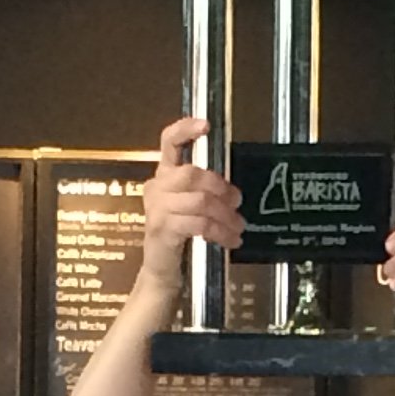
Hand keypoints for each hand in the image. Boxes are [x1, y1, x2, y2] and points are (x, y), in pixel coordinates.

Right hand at [135, 117, 242, 300]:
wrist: (162, 270)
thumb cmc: (180, 235)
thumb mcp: (192, 207)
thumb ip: (206, 191)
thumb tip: (234, 192)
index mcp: (164, 176)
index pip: (168, 143)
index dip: (185, 130)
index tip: (205, 125)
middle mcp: (156, 187)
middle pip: (192, 174)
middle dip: (221, 188)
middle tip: (237, 204)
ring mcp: (157, 208)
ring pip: (200, 201)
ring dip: (226, 216)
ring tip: (238, 227)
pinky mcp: (162, 229)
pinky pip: (199, 224)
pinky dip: (220, 232)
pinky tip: (230, 240)